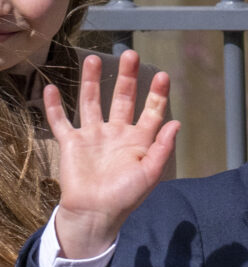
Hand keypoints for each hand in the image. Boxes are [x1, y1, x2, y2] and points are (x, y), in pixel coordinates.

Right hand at [43, 50, 179, 258]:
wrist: (95, 213)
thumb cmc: (125, 196)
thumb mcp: (149, 173)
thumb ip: (162, 148)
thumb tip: (176, 123)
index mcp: (138, 142)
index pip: (151, 113)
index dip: (157, 95)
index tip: (163, 75)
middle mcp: (116, 135)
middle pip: (122, 99)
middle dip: (127, 78)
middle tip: (131, 54)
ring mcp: (93, 137)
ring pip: (91, 102)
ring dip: (92, 82)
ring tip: (94, 59)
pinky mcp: (72, 143)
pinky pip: (60, 121)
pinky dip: (53, 106)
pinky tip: (51, 88)